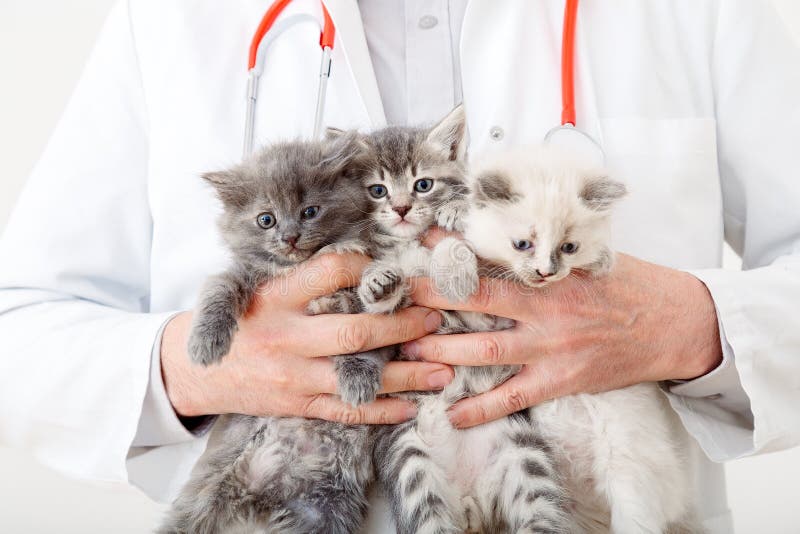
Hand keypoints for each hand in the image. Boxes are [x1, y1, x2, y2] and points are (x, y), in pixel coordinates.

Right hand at [161, 253, 452, 424]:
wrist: (192, 371)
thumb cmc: (236, 320)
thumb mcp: (257, 286)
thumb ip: (305, 278)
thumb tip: (366, 266)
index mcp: (276, 297)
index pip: (330, 272)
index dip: (367, 267)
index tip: (394, 269)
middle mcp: (286, 336)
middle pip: (354, 332)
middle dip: (402, 327)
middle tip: (434, 320)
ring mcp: (293, 376)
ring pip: (358, 378)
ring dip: (407, 376)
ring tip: (443, 371)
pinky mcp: (297, 405)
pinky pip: (345, 411)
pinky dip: (381, 411)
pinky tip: (411, 406)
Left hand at [403, 253, 721, 427]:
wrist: (677, 324)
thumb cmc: (631, 285)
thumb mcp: (590, 256)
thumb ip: (548, 254)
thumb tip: (507, 238)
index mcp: (551, 274)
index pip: (491, 258)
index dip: (453, 251)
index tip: (421, 243)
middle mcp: (545, 309)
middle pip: (475, 301)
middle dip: (431, 299)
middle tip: (394, 299)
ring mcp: (551, 347)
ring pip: (484, 349)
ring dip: (442, 350)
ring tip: (406, 351)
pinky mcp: (562, 379)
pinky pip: (514, 397)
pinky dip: (482, 408)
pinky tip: (452, 415)